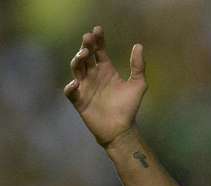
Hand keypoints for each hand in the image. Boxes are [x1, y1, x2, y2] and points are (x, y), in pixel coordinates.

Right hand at [63, 26, 146, 147]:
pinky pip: (70, 91)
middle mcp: (94, 75)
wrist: (122, 129)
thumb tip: (138, 45)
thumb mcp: (138, 84)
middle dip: (86, 46)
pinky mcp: (79, 100)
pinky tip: (76, 83)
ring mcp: (85, 86)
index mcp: (106, 70)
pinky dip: (71, 87)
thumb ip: (138, 66)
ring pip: (76, 69)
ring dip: (78, 60)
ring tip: (84, 54)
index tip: (98, 30)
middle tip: (89, 39)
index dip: (97, 40)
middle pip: (86, 56)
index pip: (99, 51)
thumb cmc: (129, 107)